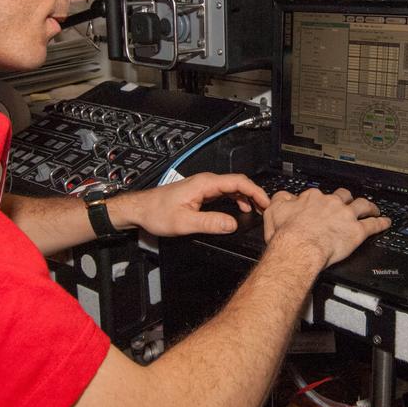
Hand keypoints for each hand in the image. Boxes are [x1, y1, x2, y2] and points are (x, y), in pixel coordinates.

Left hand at [108, 173, 269, 237]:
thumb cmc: (156, 212)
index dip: (256, 191)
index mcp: (204, 184)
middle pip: (238, 183)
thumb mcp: (185, 222)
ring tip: (257, 211)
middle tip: (266, 209)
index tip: (266, 203)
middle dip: (255, 195)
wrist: (141, 209)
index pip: (238, 182)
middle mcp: (205, 182)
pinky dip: (237, 200)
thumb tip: (232, 224)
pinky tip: (240, 210)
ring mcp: (203, 187)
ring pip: (232, 188)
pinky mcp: (200, 193)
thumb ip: (210, 223)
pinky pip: (224, 193)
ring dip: (246, 198)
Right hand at [261, 187, 391, 268]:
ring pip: (362, 205)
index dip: (320, 200)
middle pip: (343, 195)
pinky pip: (373, 225)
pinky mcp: (356, 231)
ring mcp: (345, 216)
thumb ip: (280, 200)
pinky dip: (380, 223)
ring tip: (372, 208)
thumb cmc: (287, 234)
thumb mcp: (274, 211)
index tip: (320, 204)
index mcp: (312, 198)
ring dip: (368, 206)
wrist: (299, 247)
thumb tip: (284, 196)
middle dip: (346, 198)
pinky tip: (385, 223)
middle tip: (348, 202)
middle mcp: (331, 203)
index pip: (318, 194)